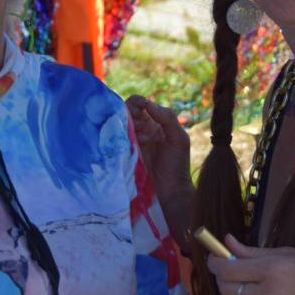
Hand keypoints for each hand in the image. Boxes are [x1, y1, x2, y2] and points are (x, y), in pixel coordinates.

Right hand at [125, 94, 193, 245]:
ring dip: (125, 126)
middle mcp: (143, 129)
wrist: (170, 191)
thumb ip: (167, 118)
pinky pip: (116, 139)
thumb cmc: (177, 165)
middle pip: (127, 111)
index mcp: (157, 121)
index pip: (141, 104)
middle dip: (128, 114)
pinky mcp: (125, 152)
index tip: (140, 110)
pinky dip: (118, 136)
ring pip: (120, 124)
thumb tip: (148, 104)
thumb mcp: (178, 138)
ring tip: (136, 137)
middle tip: (136, 125)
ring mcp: (132, 140)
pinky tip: (128, 143)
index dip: (137, 103)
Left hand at [205, 234, 294, 294]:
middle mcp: (267, 292)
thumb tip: (228, 242)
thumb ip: (252, 250)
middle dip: (220, 275)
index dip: (215, 260)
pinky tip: (258, 289)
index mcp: (271, 269)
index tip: (214, 254)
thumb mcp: (285, 252)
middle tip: (226, 264)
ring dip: (232, 287)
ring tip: (244, 276)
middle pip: (225, 286)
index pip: (227, 268)